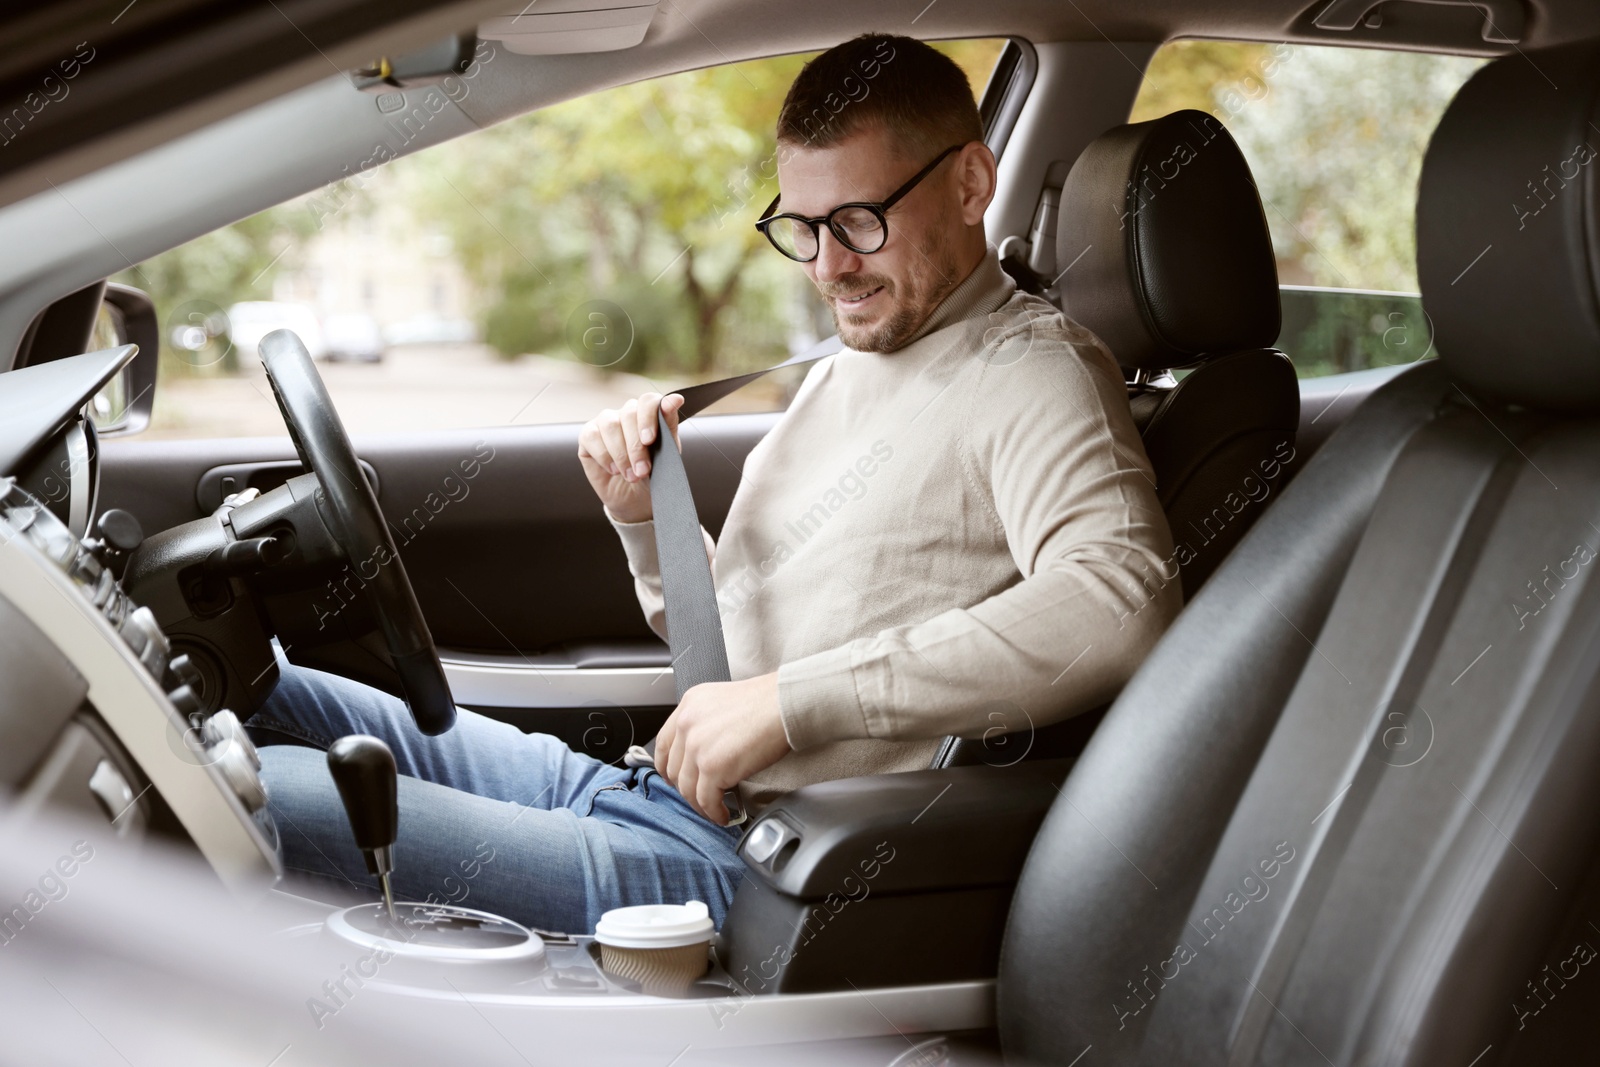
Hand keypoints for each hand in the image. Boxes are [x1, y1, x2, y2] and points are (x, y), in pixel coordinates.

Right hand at [577, 392, 684, 523]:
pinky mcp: (588, 436)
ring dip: (621, 454)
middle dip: (636, 446)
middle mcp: (626, 413)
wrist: (637, 499)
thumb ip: (669, 425)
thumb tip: (676, 398)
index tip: (650, 440)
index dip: (648, 417)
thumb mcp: (668, 453)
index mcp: (648, 413)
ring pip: (610, 425)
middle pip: (629, 414)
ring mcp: (605, 423)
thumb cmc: (655, 472)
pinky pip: (591, 436)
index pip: (648, 401)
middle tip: (643, 470)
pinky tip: (614, 470)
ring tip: (631, 475)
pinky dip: (604, 456)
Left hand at [654, 672, 790, 824]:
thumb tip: (704, 751)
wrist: (785, 704)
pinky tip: (723, 814)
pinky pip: (706, 800)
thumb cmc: (767, 702)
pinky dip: (713, 812)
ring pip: (687, 788)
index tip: (675, 778)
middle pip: (674, 769)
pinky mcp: (713, 767)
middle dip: (686, 788)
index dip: (667, 766)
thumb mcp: (723, 701)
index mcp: (688, 705)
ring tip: (714, 808)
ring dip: (700, 804)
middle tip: (700, 796)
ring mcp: (697, 746)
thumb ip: (705, 723)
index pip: (664, 743)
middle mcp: (687, 724)